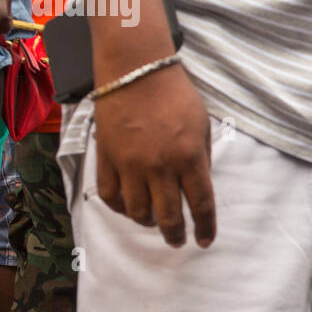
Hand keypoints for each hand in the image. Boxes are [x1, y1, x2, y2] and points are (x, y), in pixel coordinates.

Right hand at [92, 63, 216, 247]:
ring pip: (137, 212)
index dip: (205, 228)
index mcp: (189, 158)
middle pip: (168, 217)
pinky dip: (120, 208)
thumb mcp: (202, 127)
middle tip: (178, 240)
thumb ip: (201, 160)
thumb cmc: (175, 95)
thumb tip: (198, 188)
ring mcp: (130, 165)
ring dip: (148, 223)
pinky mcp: (107, 159)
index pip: (201, 205)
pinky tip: (129, 207)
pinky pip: (111, 196)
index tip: (205, 241)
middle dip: (175, 235)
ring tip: (154, 222)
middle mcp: (160, 166)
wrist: (135, 71)